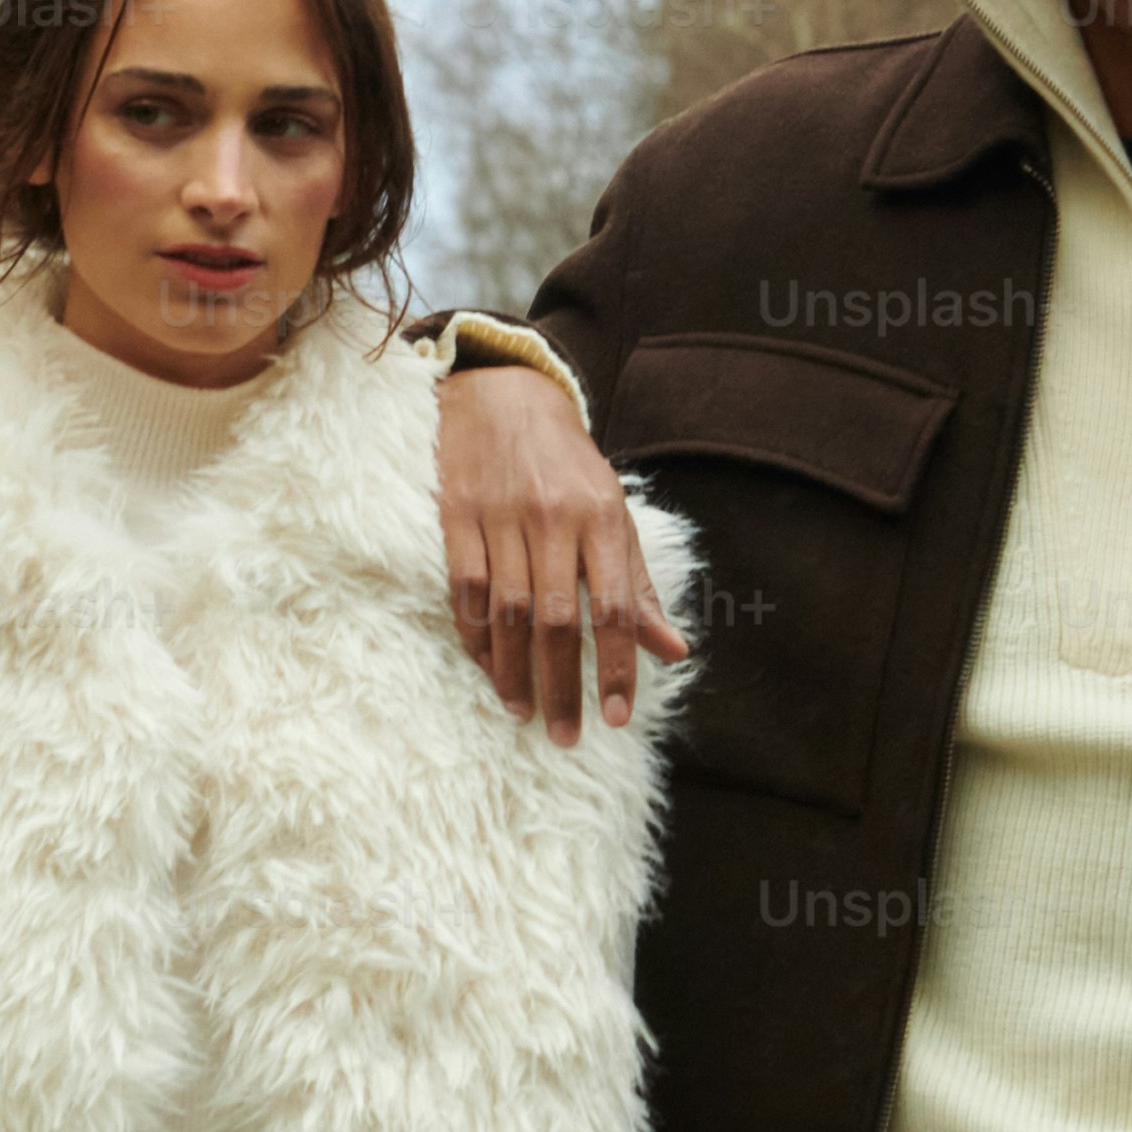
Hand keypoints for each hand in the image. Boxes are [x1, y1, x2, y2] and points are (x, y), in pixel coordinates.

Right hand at [439, 361, 682, 743]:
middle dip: (562, 686)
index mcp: (602, 518)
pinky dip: (476, 638)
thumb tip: (674, 651)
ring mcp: (501, 517)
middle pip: (556, 620)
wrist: (504, 396)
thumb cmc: (569, 467)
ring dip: (514, 672)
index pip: (614, 606)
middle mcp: (553, 519)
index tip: (617, 716)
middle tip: (567, 735)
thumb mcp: (615, 514)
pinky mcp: (456, 517)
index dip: (617, 666)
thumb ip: (638, 586)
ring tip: (524, 713)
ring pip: (508, 613)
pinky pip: (465, 591)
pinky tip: (488, 670)